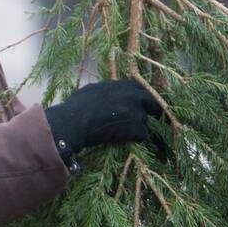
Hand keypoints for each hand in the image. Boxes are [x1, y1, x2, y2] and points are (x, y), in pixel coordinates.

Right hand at [43, 80, 159, 167]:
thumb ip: (108, 91)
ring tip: (123, 133)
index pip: (141, 89)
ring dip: (138, 127)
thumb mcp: (94, 90)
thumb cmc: (77, 107)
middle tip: (150, 118)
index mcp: (122, 86)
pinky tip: (123, 140)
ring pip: (145, 121)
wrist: (74, 123)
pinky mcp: (136, 129)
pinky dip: (135, 138)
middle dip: (153, 110)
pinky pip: (143, 135)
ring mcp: (136, 112)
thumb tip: (110, 94)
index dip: (141, 98)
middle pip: (153, 102)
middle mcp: (132, 96)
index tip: (141, 104)